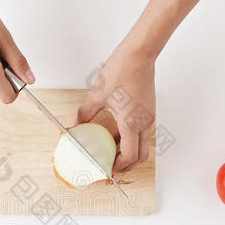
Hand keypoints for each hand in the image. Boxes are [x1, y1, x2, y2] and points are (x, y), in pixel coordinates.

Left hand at [76, 47, 155, 171]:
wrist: (139, 55)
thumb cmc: (121, 71)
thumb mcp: (97, 95)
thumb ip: (85, 114)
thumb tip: (75, 125)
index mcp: (131, 123)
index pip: (129, 156)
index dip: (119, 167)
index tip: (107, 170)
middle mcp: (144, 123)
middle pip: (140, 156)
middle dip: (127, 166)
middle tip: (112, 168)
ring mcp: (149, 117)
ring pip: (142, 145)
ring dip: (129, 153)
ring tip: (112, 153)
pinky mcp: (149, 111)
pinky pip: (142, 133)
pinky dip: (132, 140)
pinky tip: (116, 136)